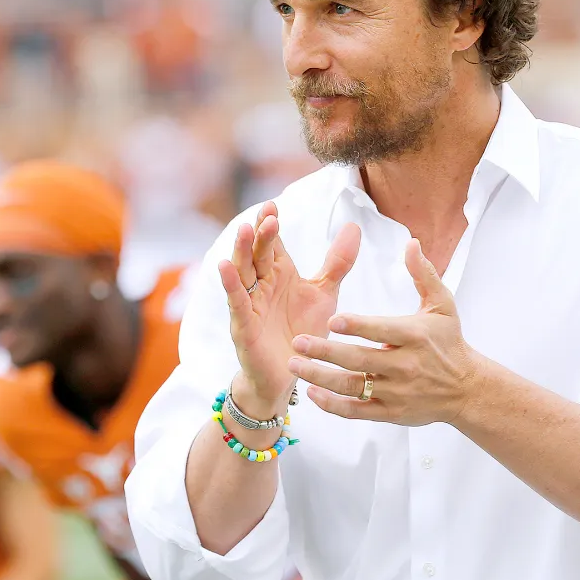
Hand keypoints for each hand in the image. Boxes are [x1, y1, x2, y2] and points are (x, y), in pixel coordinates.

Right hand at [219, 201, 360, 410]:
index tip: (273, 205)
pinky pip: (235, 301)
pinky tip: (225, 266)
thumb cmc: (304, 331)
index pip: (272, 243)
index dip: (271, 224)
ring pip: (243, 272)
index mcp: (280, 273)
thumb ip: (337, 262)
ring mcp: (250, 303)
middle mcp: (262, 284)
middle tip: (267, 215)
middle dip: (260, 234)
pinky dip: (230, 284)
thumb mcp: (325, 294)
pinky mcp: (243, 325)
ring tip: (245, 230)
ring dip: (242, 251)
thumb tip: (354, 226)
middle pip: (258, 253)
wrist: (293, 373)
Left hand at [287, 238, 478, 424]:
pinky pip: (356, 411)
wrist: (467, 389)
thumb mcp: (442, 304)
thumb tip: (411, 243)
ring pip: (353, 387)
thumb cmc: (449, 342)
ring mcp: (397, 392)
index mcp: (415, 336)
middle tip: (298, 342)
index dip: (357, 326)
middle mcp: (405, 366)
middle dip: (325, 352)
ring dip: (320, 377)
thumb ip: (423, 274)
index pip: (381, 330)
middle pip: (360, 359)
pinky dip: (332, 405)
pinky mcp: (391, 413)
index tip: (331, 320)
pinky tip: (311, 392)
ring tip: (295, 364)